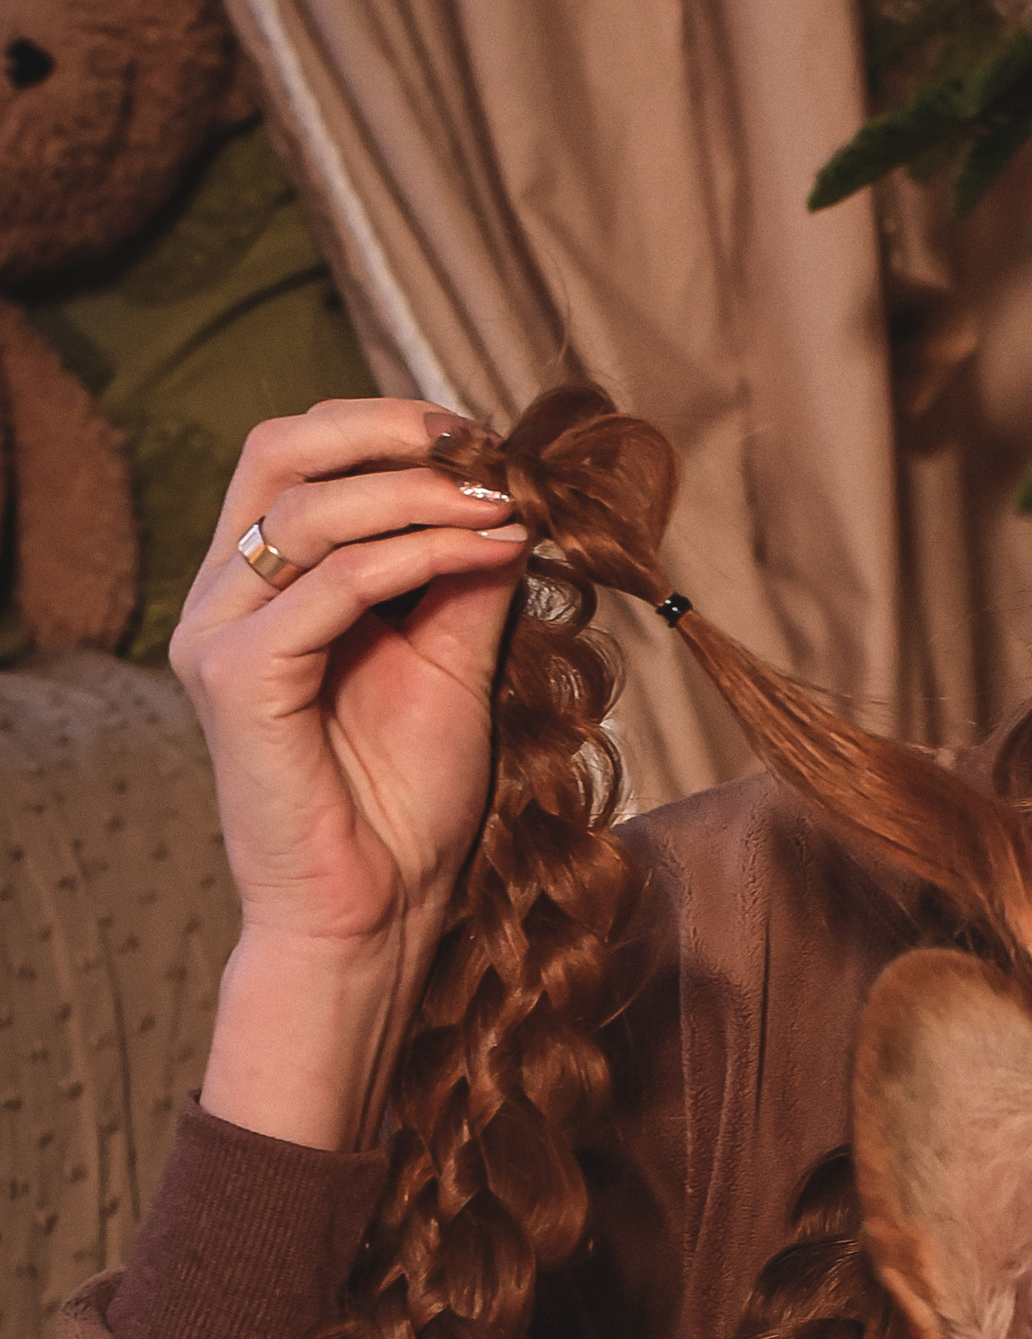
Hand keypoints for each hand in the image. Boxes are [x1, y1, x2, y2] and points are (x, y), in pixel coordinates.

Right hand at [171, 398, 532, 1145]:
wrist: (380, 911)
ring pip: (309, 508)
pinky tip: (485, 555)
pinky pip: (331, 584)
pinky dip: (417, 556)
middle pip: (279, 448)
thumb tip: (507, 491)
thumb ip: (464, 573)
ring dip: (423, 496)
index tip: (488, 442)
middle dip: (390, 430)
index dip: (391, 426)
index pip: (301, 453)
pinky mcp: (237, 680)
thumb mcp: (452, 659)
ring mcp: (218, 635)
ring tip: (505, 511)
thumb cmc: (407, 801)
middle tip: (484, 449)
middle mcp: (224, 597)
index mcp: (263, 584)